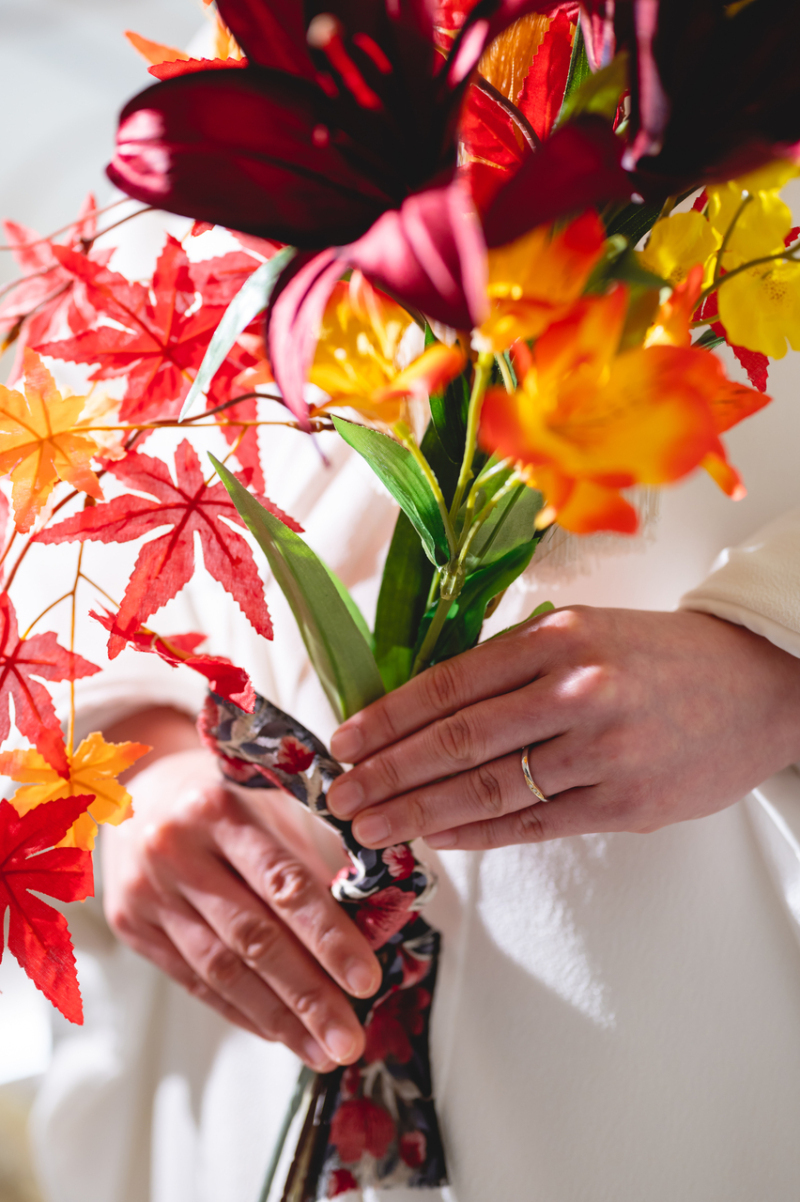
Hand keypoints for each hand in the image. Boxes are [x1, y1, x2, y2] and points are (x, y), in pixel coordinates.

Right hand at [102, 747, 381, 1070]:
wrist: (134, 791)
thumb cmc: (224, 799)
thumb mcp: (269, 802)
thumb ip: (313, 858)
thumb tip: (370, 928)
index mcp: (220, 809)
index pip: (284, 884)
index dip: (328, 936)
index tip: (367, 981)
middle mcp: (176, 850)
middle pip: (253, 937)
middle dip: (308, 996)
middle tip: (350, 1041)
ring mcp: (147, 891)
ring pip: (221, 969)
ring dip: (277, 1019)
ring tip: (323, 1051)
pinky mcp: (130, 924)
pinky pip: (193, 980)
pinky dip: (240, 1011)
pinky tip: (279, 1033)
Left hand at [326, 606, 799, 849]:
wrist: (756, 687)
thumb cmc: (658, 657)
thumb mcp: (585, 632)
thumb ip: (513, 665)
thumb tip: (427, 710)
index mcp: (557, 638)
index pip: (449, 684)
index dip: (388, 718)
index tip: (345, 741)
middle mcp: (575, 691)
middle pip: (456, 740)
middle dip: (387, 772)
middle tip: (340, 795)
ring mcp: (601, 751)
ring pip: (487, 789)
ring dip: (418, 813)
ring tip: (372, 827)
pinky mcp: (624, 804)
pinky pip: (532, 824)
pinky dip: (477, 833)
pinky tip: (437, 837)